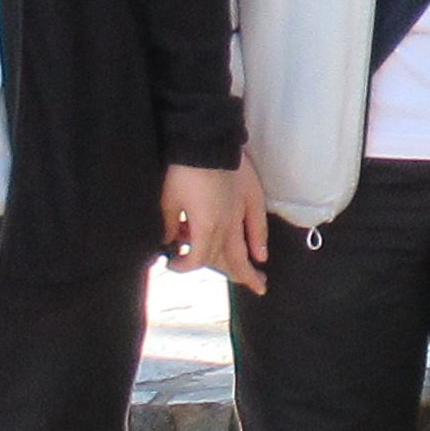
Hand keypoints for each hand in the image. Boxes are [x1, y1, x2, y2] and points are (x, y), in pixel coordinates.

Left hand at [159, 161, 270, 292]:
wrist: (206, 140)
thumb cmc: (183, 170)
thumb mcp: (168, 200)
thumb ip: (169, 224)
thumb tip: (170, 239)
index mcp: (205, 228)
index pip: (198, 259)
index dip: (184, 265)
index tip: (172, 262)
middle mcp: (226, 225)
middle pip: (231, 259)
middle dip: (239, 276)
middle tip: (253, 290)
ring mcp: (241, 211)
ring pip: (245, 246)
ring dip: (250, 265)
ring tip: (258, 280)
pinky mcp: (250, 196)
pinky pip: (257, 223)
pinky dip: (259, 240)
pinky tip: (261, 254)